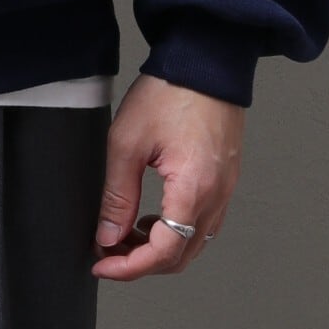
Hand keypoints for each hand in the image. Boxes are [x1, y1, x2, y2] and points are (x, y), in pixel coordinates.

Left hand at [92, 75, 244, 280]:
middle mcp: (217, 195)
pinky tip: (152, 215)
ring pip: (194, 242)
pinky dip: (176, 230)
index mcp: (194, 189)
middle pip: (182, 256)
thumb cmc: (170, 91)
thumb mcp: (126, 142)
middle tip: (108, 251)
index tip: (102, 264)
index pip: (164, 252)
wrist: (206, 61)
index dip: (129, 267)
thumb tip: (108, 236)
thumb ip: (117, 196)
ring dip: (159, 247)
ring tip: (125, 232)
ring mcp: (226, 188)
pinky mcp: (225, 178)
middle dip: (142, 262)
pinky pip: (203, 222)